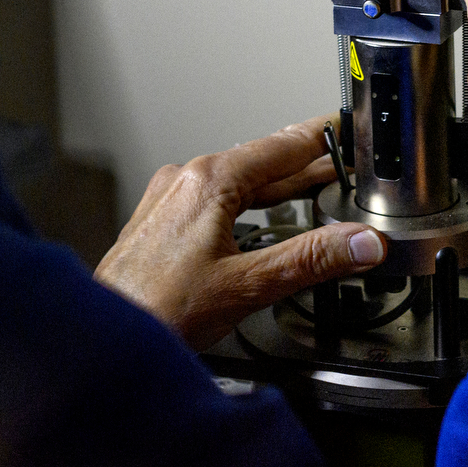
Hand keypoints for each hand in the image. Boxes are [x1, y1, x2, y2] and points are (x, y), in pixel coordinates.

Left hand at [93, 116, 386, 350]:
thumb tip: (360, 243)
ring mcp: (167, 201)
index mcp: (208, 181)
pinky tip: (259, 221)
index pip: (282, 147)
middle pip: (260, 164)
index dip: (322, 139)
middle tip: (345, 164)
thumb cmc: (157, 311)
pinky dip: (246, 205)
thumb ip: (311, 260)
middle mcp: (183, 181)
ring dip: (277, 187)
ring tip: (313, 190)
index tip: (347, 129)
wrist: (106, 337)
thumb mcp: (248, 285)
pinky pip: (213, 202)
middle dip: (307, 166)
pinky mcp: (158, 224)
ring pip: (236, 184)